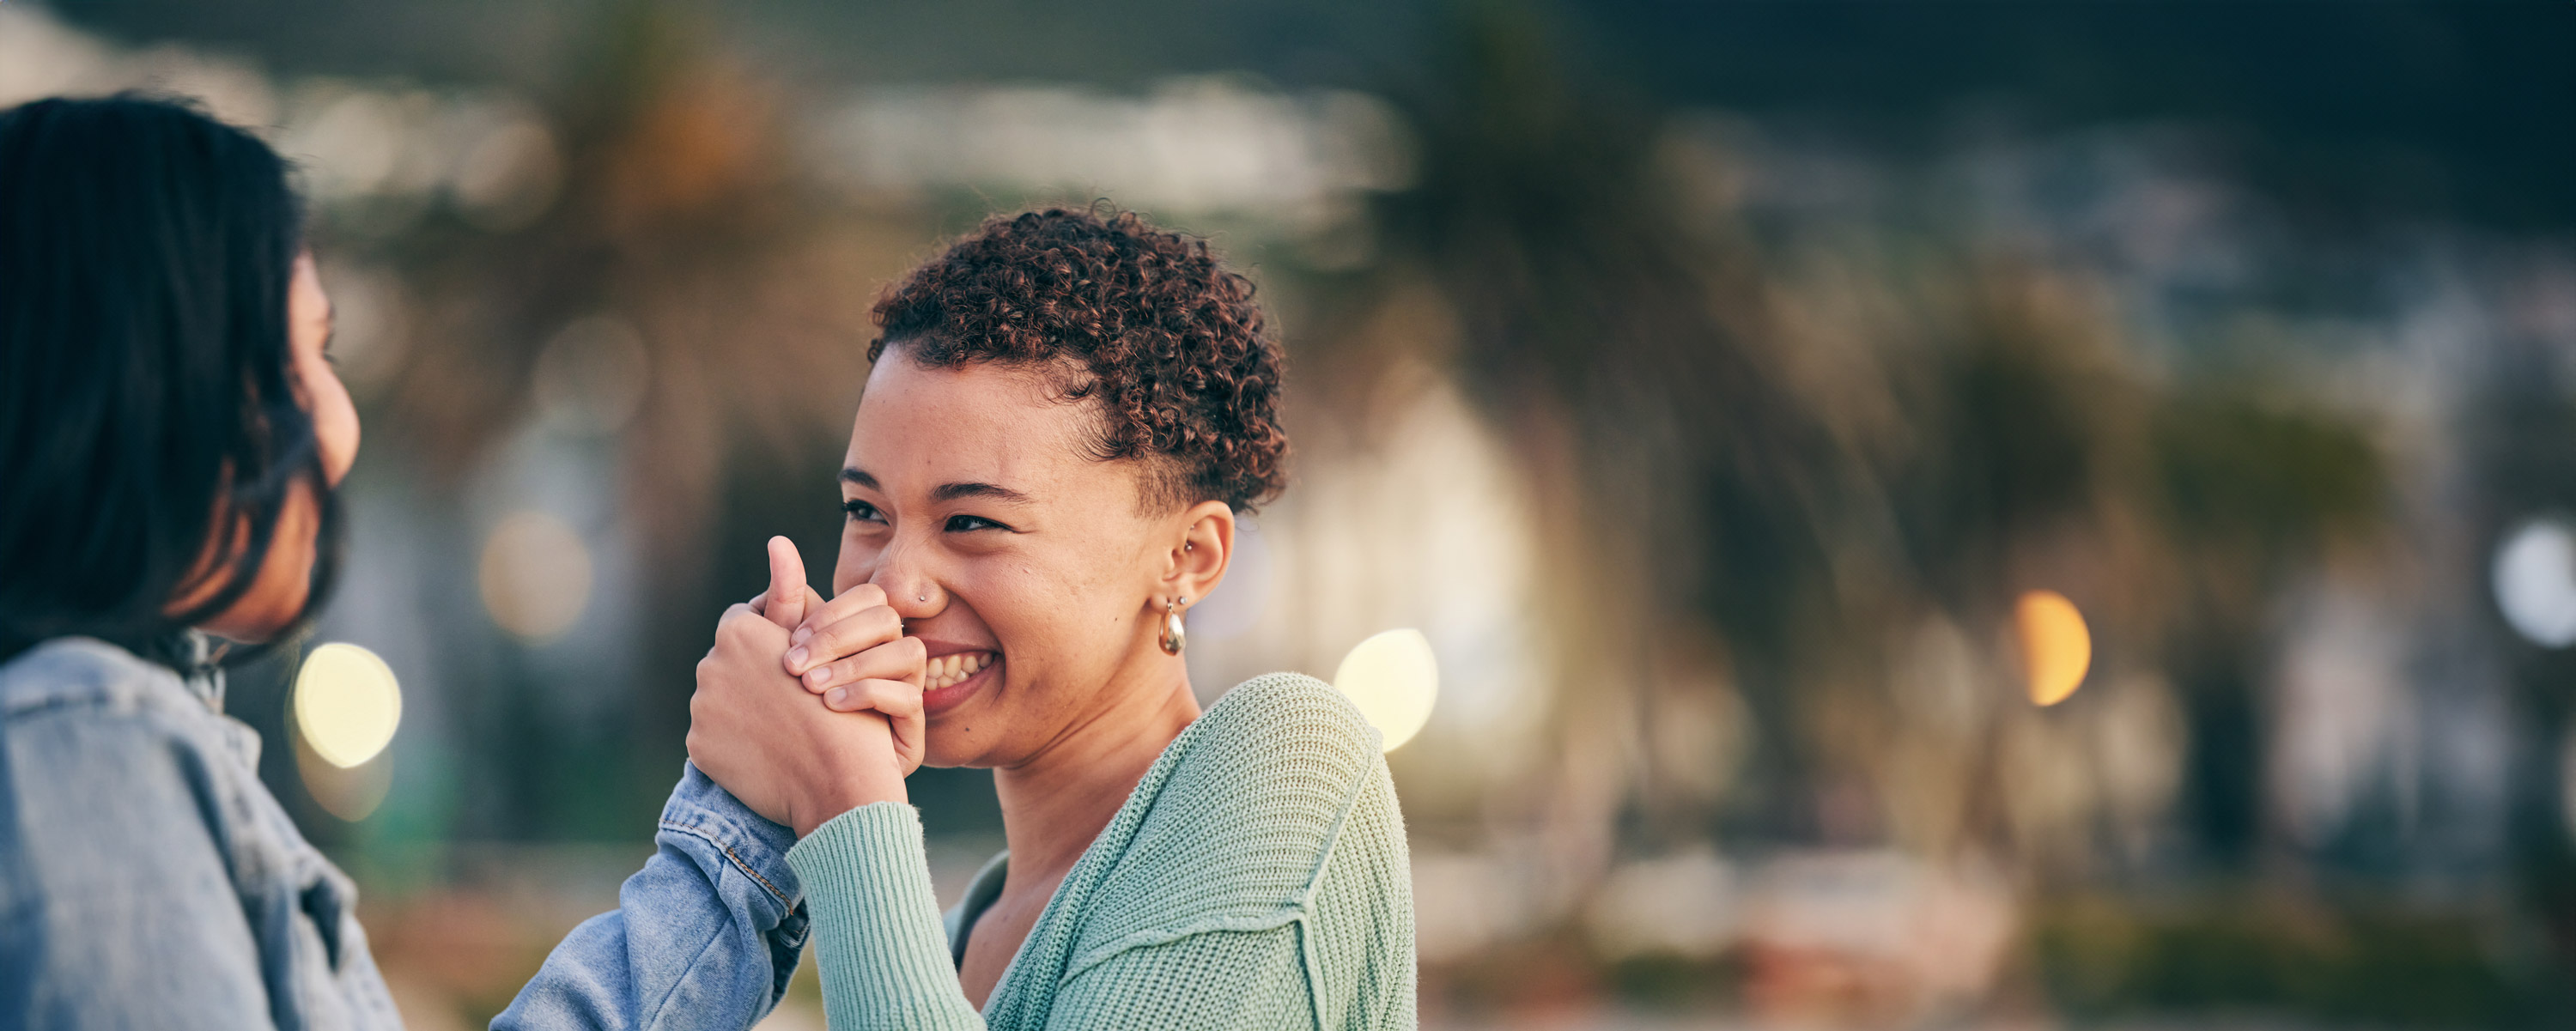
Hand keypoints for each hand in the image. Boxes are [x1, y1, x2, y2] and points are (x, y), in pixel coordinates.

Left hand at [688, 541, 907, 835]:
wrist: (837, 785)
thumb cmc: (842, 710)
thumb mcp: (819, 646)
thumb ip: (791, 595)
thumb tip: (776, 540)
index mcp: (738, 633)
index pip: (749, 620)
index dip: (778, 639)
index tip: (801, 662)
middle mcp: (709, 664)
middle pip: (732, 660)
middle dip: (760, 674)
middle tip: (796, 697)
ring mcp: (700, 708)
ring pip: (723, 697)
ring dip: (749, 707)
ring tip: (786, 727)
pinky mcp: (698, 747)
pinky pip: (714, 736)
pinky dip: (737, 740)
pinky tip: (767, 751)